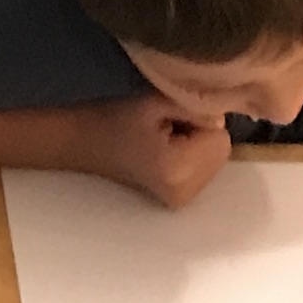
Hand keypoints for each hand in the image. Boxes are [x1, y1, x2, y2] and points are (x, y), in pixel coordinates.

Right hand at [87, 94, 230, 208]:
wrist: (82, 143)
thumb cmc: (113, 119)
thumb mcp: (154, 101)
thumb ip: (195, 106)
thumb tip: (221, 118)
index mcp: (178, 169)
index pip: (220, 136)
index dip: (199, 118)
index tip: (171, 116)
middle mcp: (185, 192)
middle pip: (221, 151)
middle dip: (201, 134)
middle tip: (166, 126)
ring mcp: (182, 200)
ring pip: (216, 160)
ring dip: (197, 145)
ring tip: (164, 138)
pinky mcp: (179, 199)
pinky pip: (205, 169)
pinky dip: (193, 156)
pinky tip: (166, 151)